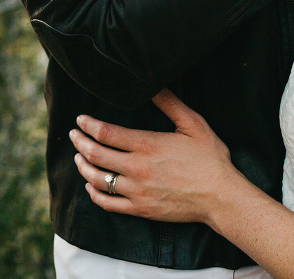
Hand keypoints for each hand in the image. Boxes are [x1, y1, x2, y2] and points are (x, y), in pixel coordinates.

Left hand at [70, 89, 239, 226]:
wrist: (221, 196)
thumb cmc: (210, 158)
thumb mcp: (193, 124)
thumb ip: (170, 104)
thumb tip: (152, 85)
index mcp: (148, 145)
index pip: (106, 133)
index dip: (89, 125)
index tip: (80, 120)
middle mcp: (137, 168)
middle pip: (96, 155)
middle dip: (80, 143)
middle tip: (73, 134)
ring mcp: (137, 191)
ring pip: (98, 179)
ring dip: (83, 166)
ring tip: (78, 157)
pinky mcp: (140, 209)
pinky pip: (108, 204)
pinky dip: (94, 194)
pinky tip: (91, 186)